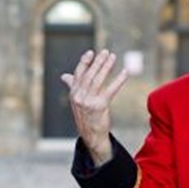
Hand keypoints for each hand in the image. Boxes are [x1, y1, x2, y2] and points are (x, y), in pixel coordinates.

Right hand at [60, 49, 128, 165]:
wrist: (91, 135)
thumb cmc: (85, 116)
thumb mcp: (76, 101)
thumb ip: (72, 86)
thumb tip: (64, 76)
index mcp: (73, 94)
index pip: (78, 74)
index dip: (84, 62)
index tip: (91, 52)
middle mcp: (79, 97)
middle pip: (89, 75)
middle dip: (98, 62)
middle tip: (106, 52)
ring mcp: (89, 102)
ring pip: (98, 80)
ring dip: (106, 67)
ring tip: (113, 57)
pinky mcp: (100, 106)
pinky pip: (111, 90)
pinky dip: (118, 80)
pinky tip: (124, 72)